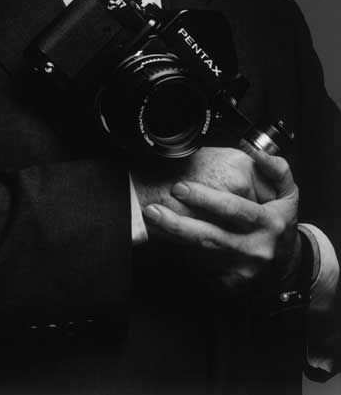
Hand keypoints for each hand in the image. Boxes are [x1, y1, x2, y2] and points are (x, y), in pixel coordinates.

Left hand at [142, 151, 299, 296]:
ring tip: (152, 223)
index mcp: (269, 223)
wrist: (287, 265)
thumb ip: (277, 170)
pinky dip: (182, 257)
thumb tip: (259, 154)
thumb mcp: (288, 194)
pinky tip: (165, 244)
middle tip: (152, 210)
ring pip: (201, 256)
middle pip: (211, 237)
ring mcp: (244, 270)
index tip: (180, 187)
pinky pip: (202, 271)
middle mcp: (257, 248)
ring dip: (174, 240)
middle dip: (178, 224)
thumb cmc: (280, 223)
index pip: (233, 209)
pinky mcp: (232, 285)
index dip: (205, 198)